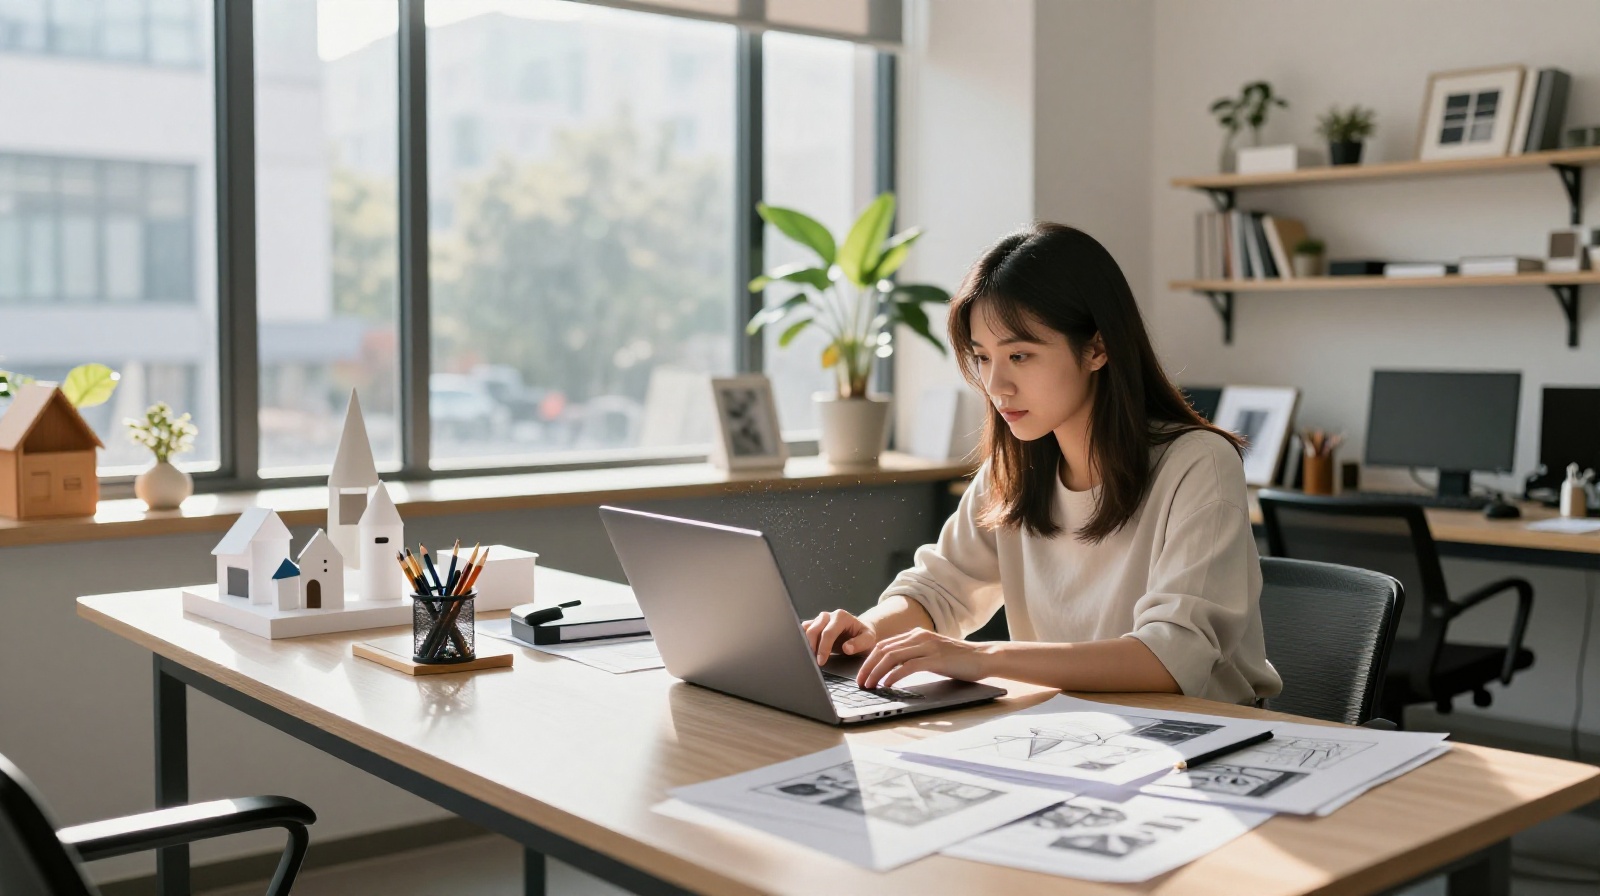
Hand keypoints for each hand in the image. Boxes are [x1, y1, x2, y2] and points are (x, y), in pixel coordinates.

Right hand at [802, 609, 878, 665]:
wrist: (860, 631)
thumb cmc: (864, 635)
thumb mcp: (869, 639)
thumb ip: (860, 643)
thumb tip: (846, 648)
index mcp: (841, 617)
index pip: (828, 633)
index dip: (823, 648)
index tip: (821, 661)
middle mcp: (829, 616)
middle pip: (813, 629)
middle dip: (812, 646)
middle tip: (814, 661)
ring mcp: (820, 619)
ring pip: (806, 629)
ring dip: (806, 643)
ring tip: (811, 657)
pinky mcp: (815, 624)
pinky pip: (804, 630)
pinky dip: (803, 640)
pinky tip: (808, 651)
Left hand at [856, 629, 992, 688]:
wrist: (984, 657)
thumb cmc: (959, 660)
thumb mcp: (932, 654)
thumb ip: (915, 656)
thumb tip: (893, 670)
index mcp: (917, 634)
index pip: (884, 645)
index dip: (869, 660)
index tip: (862, 674)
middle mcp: (919, 637)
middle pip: (883, 649)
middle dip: (867, 666)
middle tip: (860, 682)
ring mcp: (927, 646)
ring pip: (892, 657)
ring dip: (876, 672)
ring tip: (869, 685)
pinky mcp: (935, 659)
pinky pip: (908, 666)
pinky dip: (894, 675)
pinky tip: (887, 684)